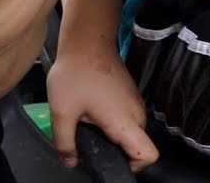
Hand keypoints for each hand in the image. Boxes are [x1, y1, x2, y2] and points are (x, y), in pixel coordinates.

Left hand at [46, 48, 158, 171]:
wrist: (87, 42)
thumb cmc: (76, 75)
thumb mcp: (61, 112)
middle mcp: (137, 114)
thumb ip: (65, 143)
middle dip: (116, 151)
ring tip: (88, 124)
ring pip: (132, 132)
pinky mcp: (131, 95)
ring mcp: (136, 103)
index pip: (148, 154)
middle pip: (138, 145)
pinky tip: (92, 112)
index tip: (109, 163)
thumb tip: (71, 163)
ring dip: (114, 136)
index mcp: (124, 121)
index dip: (133, 167)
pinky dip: (114, 124)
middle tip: (88, 142)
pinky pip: (128, 119)